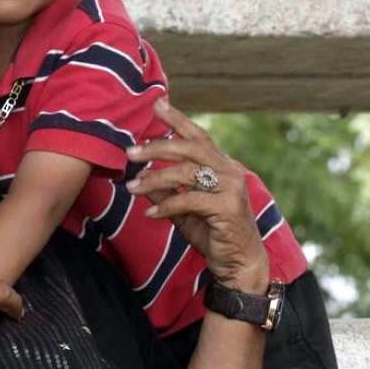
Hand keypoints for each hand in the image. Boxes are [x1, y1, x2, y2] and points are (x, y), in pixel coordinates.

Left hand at [125, 99, 268, 292]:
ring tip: (132, 186)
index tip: (157, 103)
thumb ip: (166, 190)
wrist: (239, 265)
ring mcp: (232, 188)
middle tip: (130, 151)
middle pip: (191, 148)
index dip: (178, 119)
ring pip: (187, 173)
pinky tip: (150, 213)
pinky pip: (189, 199)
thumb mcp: (183, 209)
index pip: (198, 136)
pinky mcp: (228, 208)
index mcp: (222, 165)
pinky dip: (166, 204)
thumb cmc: (212, 233)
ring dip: (155, 178)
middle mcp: (230, 171)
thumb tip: (140, 175)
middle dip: (158, 147)